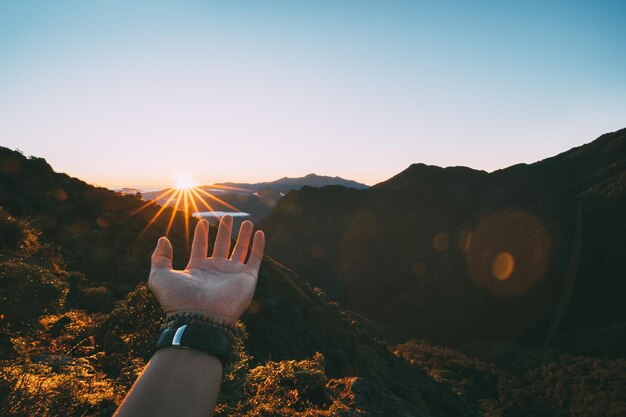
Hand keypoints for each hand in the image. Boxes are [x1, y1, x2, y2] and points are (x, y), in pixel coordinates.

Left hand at [148, 216, 264, 324]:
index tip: (201, 222)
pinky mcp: (247, 278)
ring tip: (246, 221)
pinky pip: (255, 259)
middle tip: (226, 217)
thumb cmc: (179, 300)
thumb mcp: (160, 277)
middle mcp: (216, 271)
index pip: (200, 247)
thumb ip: (160, 258)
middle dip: (224, 231)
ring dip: (243, 235)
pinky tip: (259, 233)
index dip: (200, 235)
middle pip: (221, 245)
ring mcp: (232, 274)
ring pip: (240, 249)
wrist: (200, 318)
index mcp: (197, 269)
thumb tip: (163, 240)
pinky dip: (258, 246)